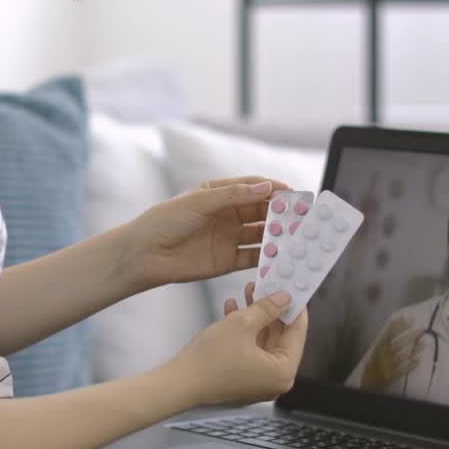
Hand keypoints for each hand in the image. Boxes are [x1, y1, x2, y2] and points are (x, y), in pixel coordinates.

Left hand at [128, 176, 290, 289]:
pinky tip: (281, 259)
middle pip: (262, 212)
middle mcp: (227, 215)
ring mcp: (228, 238)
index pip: (254, 188)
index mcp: (220, 194)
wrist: (145, 254)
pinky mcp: (227, 261)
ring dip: (278, 237)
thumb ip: (234, 195)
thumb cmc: (166, 220)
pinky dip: (267, 259)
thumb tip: (266, 187)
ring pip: (261, 235)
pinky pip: (253, 258)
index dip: (275, 190)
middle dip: (282, 214)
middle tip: (303, 219)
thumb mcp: (200, 202)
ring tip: (297, 240)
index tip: (294, 194)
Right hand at [170, 281, 307, 406]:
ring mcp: (259, 381)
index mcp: (284, 371)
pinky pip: (251, 350)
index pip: (297, 332)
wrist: (179, 384)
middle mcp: (276, 380)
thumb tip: (285, 298)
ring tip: (248, 291)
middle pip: (281, 336)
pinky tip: (233, 309)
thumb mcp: (242, 324)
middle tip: (268, 285)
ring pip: (264, 341)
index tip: (294, 287)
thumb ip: (267, 308)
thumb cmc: (211, 358)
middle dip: (272, 309)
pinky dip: (245, 332)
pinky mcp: (243, 379)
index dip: (295, 306)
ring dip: (256, 316)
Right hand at [359, 317, 423, 392]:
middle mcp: (383, 357)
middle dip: (409, 336)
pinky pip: (402, 370)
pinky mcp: (392, 376)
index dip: (397, 326)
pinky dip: (410, 365)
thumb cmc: (373, 366)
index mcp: (378, 349)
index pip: (388, 335)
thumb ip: (384, 341)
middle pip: (397, 344)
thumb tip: (394, 327)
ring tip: (423, 342)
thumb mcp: (375, 352)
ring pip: (401, 356)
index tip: (406, 318)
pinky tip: (418, 360)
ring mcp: (387, 367)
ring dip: (413, 350)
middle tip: (420, 329)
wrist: (368, 384)